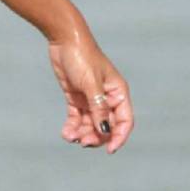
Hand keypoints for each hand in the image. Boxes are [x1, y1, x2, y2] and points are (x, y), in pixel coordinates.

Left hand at [48, 36, 133, 153]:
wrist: (64, 40)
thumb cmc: (82, 57)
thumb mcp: (91, 84)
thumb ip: (98, 108)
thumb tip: (104, 131)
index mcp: (118, 93)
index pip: (125, 121)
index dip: (119, 137)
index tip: (109, 150)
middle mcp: (107, 98)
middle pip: (106, 126)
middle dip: (96, 137)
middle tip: (83, 141)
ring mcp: (91, 99)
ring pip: (91, 125)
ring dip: (82, 134)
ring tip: (70, 136)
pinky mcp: (77, 98)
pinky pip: (77, 119)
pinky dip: (73, 127)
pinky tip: (66, 133)